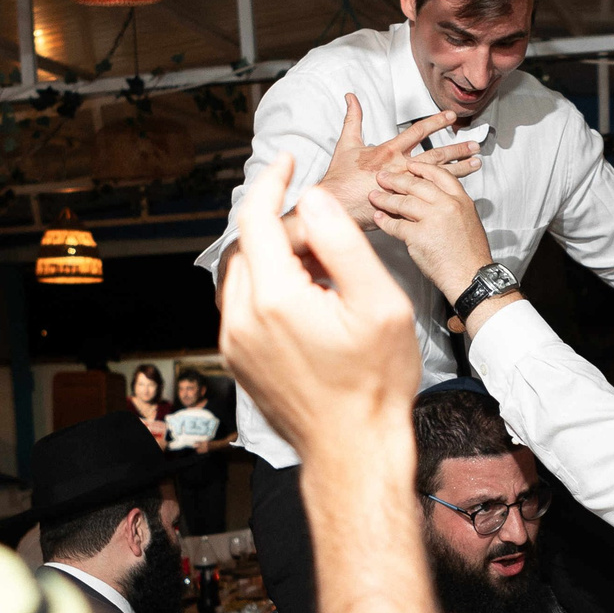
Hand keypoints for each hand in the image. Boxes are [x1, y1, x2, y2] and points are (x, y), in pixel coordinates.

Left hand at [221, 157, 421, 463]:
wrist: (353, 451)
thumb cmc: (376, 383)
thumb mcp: (379, 304)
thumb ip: (342, 244)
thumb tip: (313, 199)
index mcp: (274, 298)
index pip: (256, 217)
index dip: (271, 182)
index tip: (288, 162)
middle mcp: (241, 318)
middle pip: (248, 244)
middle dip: (282, 228)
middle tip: (328, 241)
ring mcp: (234, 342)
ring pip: (243, 274)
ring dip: (275, 258)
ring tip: (323, 275)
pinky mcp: (238, 359)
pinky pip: (243, 304)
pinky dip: (268, 288)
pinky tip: (308, 304)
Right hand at [314, 94, 476, 229]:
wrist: (336, 206)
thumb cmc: (340, 177)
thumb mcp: (346, 143)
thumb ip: (353, 119)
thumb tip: (350, 96)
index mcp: (389, 151)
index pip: (418, 131)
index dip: (436, 122)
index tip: (452, 116)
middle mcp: (401, 167)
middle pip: (436, 156)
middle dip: (457, 149)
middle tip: (475, 145)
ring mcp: (405, 188)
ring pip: (438, 177)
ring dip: (459, 170)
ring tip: (476, 164)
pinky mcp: (405, 205)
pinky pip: (430, 199)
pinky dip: (446, 195)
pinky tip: (460, 192)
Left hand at [370, 155, 495, 297]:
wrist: (472, 277)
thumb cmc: (470, 257)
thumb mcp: (468, 222)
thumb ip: (452, 208)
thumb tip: (435, 202)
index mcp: (461, 201)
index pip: (439, 175)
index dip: (422, 168)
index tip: (410, 165)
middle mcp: (448, 206)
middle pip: (417, 185)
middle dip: (397, 179)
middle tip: (384, 177)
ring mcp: (433, 219)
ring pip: (403, 202)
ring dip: (385, 199)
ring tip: (374, 196)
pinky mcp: (419, 236)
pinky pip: (396, 225)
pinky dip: (384, 221)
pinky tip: (379, 218)